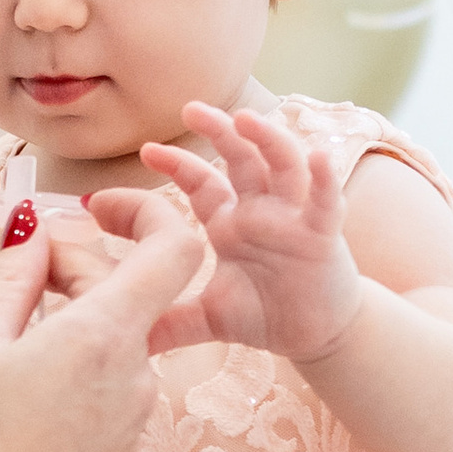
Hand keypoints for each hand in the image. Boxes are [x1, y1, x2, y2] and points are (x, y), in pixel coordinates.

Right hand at [0, 209, 208, 451]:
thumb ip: (10, 276)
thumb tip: (34, 234)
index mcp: (105, 339)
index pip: (174, 247)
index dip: (146, 211)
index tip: (94, 207)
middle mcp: (135, 382)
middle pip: (124, 296)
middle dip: (64, 270)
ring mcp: (128, 430)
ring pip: (108, 348)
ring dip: (60, 326)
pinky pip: (99, 396)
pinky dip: (64, 374)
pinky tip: (6, 396)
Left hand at [87, 102, 362, 364]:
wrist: (317, 336)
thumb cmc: (267, 314)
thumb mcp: (208, 318)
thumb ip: (169, 323)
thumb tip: (126, 342)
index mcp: (231, 223)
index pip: (201, 184)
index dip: (177, 165)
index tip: (146, 150)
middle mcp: (261, 211)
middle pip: (241, 159)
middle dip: (219, 132)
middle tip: (191, 109)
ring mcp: (294, 218)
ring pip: (283, 166)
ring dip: (268, 140)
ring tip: (247, 118)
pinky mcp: (324, 235)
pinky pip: (326, 202)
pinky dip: (324, 179)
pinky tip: (318, 157)